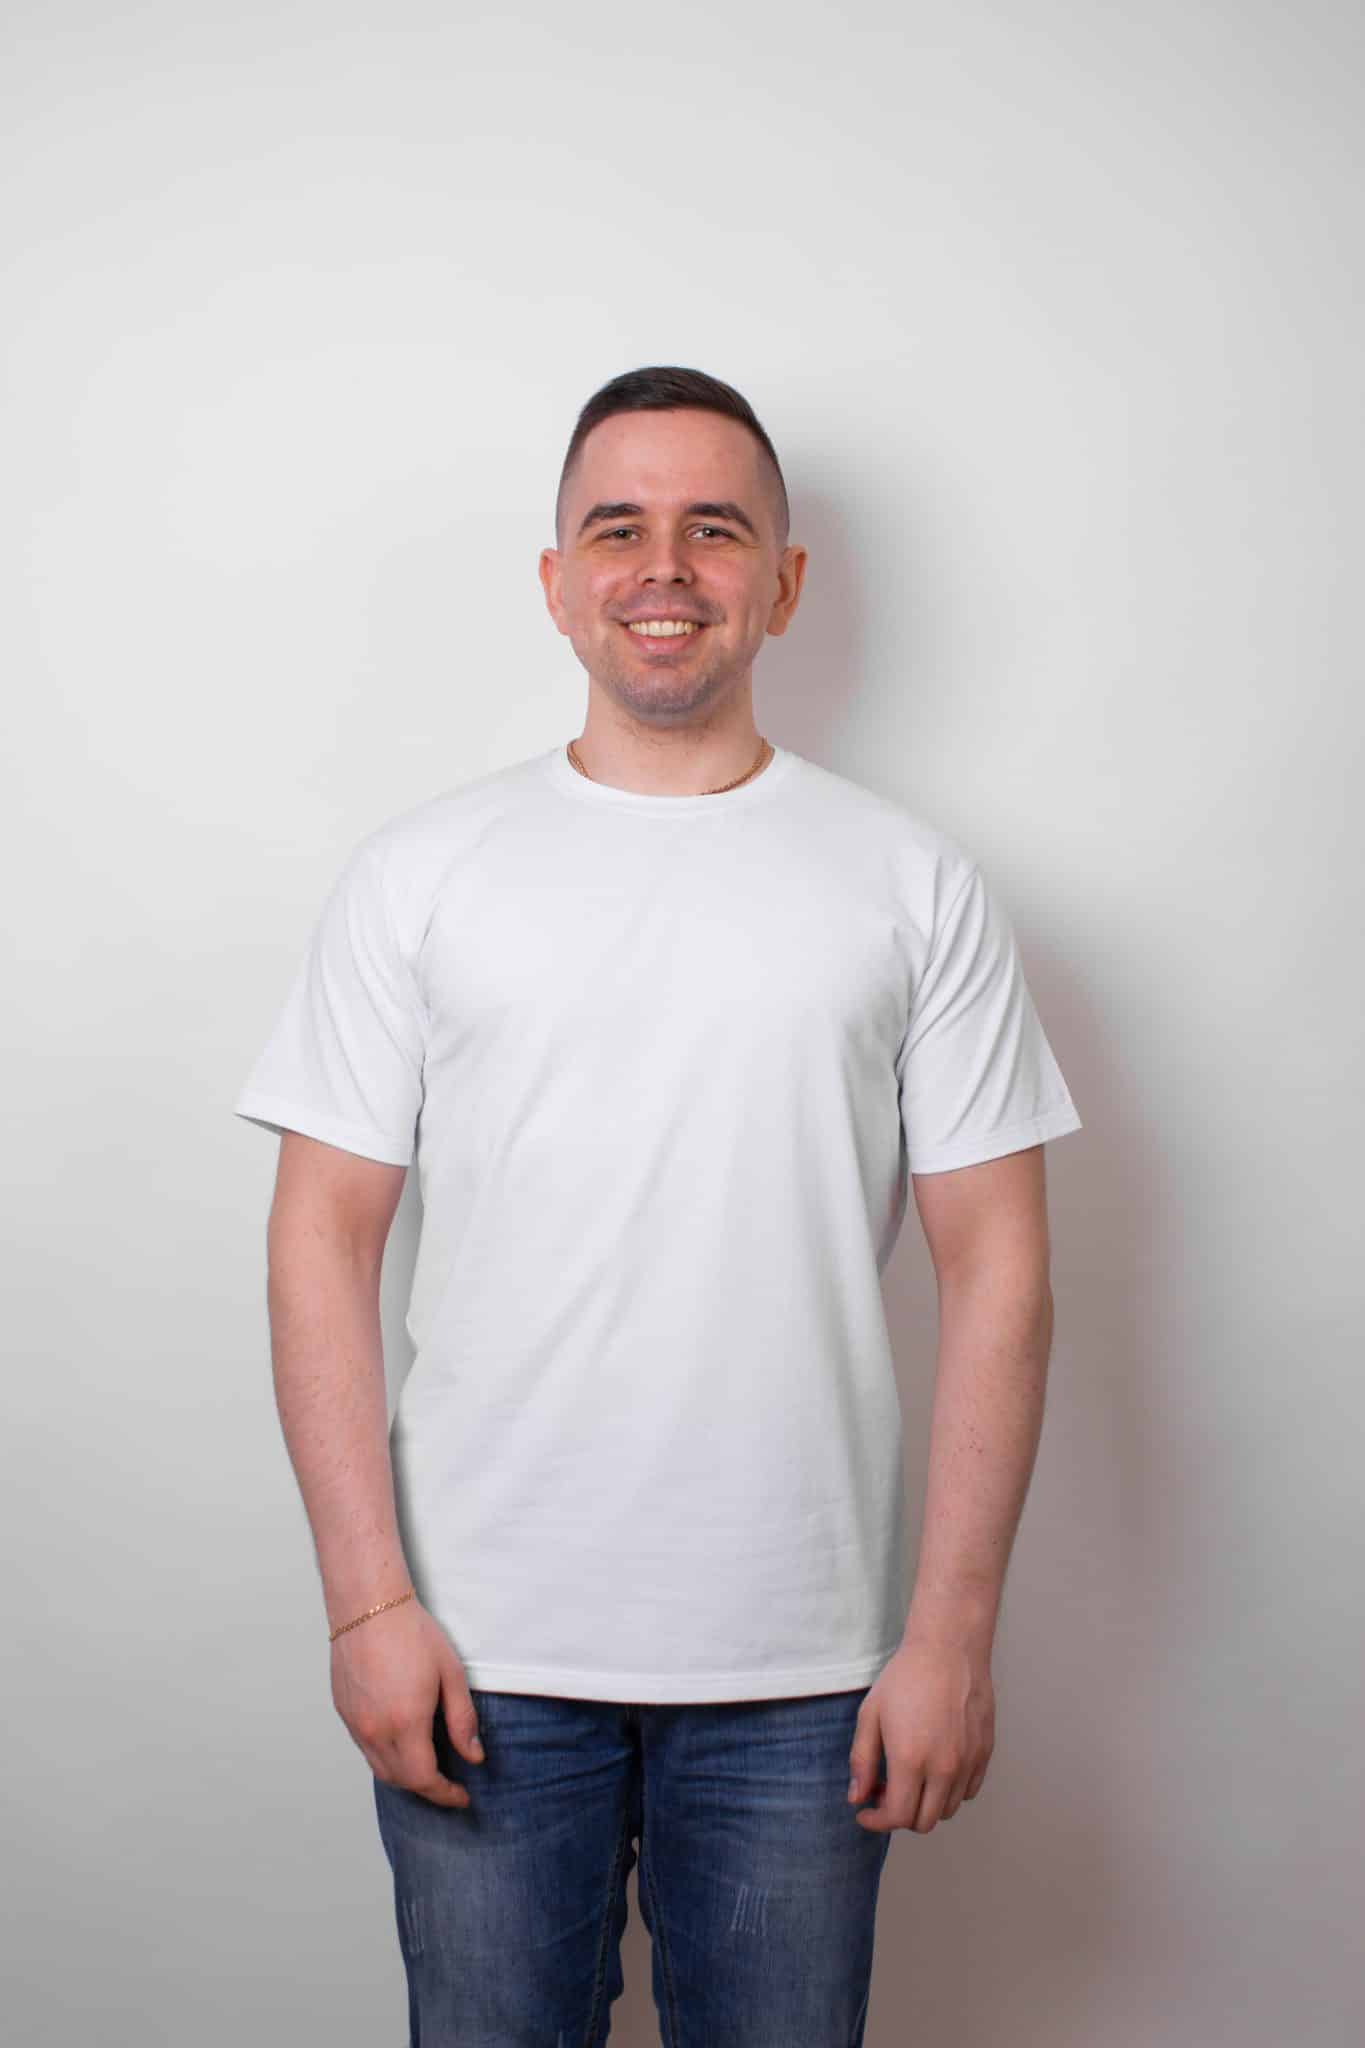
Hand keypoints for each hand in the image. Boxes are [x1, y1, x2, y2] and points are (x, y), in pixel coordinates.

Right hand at [330, 1596, 484, 1808]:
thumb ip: (462, 1720)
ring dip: (405, 1776)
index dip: (445, 1794)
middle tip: (449, 1784)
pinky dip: (386, 1757)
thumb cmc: (412, 1633)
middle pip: (401, 1781)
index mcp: (405, 1723)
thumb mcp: (451, 1674)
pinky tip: (402, 1743)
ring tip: (428, 1767)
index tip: (461, 1796)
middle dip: (427, 1789)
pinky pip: (365, 1749)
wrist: (369, 1606)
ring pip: (380, 1769)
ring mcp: (355, 1723)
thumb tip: (473, 1756)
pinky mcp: (344, 1713)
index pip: (425, 1780)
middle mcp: (375, 1730)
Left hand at [847, 1630, 995, 1832]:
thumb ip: (862, 1760)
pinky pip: (968, 1791)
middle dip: (899, 1815)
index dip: (877, 1821)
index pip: (897, 1817)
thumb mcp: (871, 1715)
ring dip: (926, 1804)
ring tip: (911, 1777)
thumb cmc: (907, 1677)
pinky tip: (935, 1768)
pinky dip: (950, 1791)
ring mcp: (968, 1762)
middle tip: (885, 1791)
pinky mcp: (985, 1753)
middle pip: (924, 1821)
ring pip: (947, 1809)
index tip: (865, 1813)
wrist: (948, 1649)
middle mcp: (944, 1768)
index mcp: (911, 1760)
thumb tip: (857, 1796)